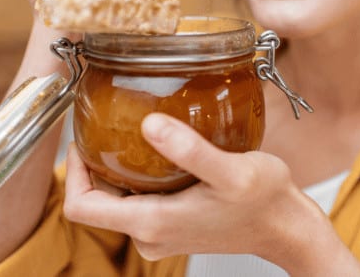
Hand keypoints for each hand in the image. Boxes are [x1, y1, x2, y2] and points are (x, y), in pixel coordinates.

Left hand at [63, 114, 347, 272]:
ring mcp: (161, 233)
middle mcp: (150, 234)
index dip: (72, 172)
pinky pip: (140, 201)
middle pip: (97, 201)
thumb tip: (149, 124)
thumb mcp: (231, 171)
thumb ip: (189, 150)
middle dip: (94, 165)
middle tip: (107, 125)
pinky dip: (140, 177)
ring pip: (118, 200)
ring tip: (132, 132)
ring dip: (118, 169)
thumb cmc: (264, 202)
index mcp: (153, 223)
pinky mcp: (174, 225)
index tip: (83, 139)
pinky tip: (160, 151)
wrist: (286, 228)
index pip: (81, 207)